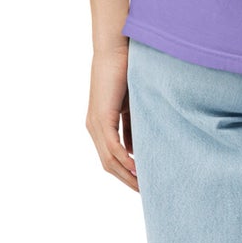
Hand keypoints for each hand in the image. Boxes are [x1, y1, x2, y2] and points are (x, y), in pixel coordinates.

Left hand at [86, 45, 137, 190]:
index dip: (126, 173)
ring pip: (109, 160)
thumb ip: (134, 126)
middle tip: (147, 193)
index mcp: (100, 126)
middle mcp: (94, 128)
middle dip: (127, 180)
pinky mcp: (102, 117)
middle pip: (108, 165)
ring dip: (127, 175)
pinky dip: (125, 160)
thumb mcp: (133, 105)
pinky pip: (113, 147)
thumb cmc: (126, 71)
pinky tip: (138, 169)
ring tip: (145, 187)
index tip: (144, 183)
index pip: (111, 158)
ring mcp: (96, 124)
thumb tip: (140, 149)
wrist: (116, 49)